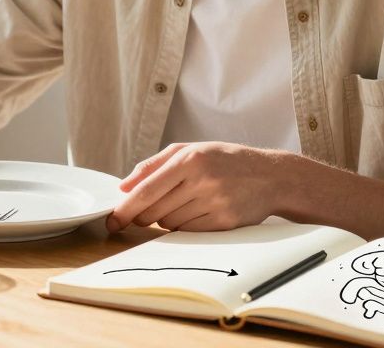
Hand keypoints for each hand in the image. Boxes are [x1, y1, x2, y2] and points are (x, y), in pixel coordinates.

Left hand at [105, 142, 291, 232]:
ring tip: (185, 203)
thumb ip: (153, 165)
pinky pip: (188, 233)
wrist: (271, 176)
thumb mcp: (190, 150)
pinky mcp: (224, 223)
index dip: (125, 208)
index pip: (146, 189)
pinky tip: (197, 212)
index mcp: (189, 159)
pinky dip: (185, 227)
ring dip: (167, 219)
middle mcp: (201, 180)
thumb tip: (123, 186)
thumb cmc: (225, 160)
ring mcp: (214, 203)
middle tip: (146, 211)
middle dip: (143, 215)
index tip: (112, 221)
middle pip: (154, 210)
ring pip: (170, 224)